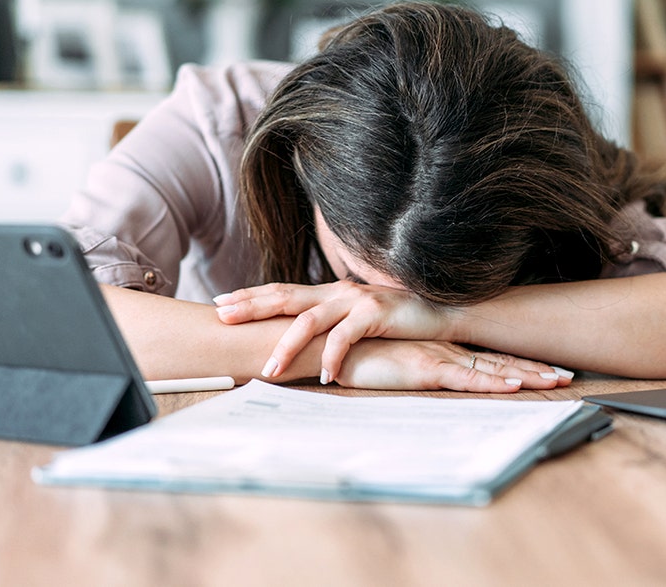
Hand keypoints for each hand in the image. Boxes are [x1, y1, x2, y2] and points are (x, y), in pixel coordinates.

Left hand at [215, 280, 455, 382]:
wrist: (443, 312)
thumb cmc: (400, 322)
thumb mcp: (360, 319)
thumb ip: (334, 322)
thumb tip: (306, 339)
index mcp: (331, 291)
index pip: (284, 290)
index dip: (252, 295)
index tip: (222, 302)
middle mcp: (339, 291)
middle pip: (286, 297)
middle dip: (252, 307)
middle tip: (222, 317)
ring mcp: (356, 300)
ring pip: (310, 321)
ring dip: (287, 347)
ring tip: (269, 371)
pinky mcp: (375, 313)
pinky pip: (345, 338)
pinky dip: (332, 358)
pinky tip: (325, 377)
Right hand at [303, 339, 573, 392]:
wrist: (330, 346)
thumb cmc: (356, 353)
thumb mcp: (390, 359)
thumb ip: (409, 363)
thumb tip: (423, 373)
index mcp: (441, 347)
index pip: (488, 356)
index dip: (518, 361)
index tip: (546, 367)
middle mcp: (446, 350)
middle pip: (500, 361)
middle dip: (535, 369)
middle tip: (567, 374)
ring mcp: (439, 358)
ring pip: (492, 369)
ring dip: (527, 376)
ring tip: (556, 381)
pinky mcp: (424, 369)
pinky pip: (466, 379)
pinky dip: (492, 384)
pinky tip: (515, 387)